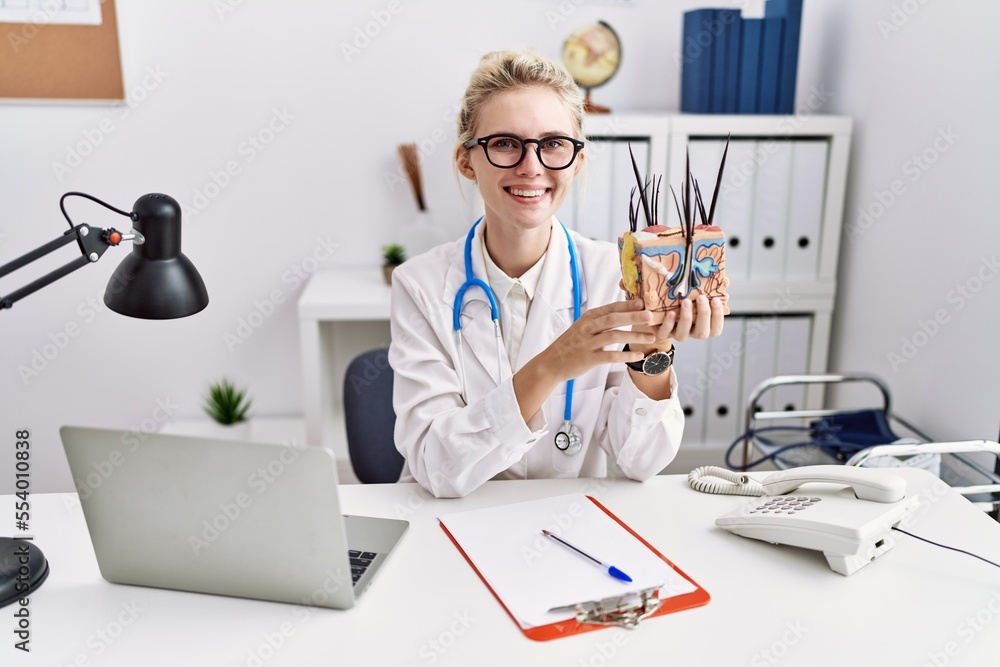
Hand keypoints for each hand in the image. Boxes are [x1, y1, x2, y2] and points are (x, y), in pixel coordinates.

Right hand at [539, 299, 654, 382]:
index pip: (610, 308)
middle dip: (633, 317)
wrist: (551, 363)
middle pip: (613, 319)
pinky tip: (638, 355)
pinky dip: (626, 355)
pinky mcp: (589, 358)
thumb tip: (624, 313)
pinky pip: (611, 356)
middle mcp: (587, 328)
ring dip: (634, 336)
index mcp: (588, 318)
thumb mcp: (583, 327)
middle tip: (650, 316)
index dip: (627, 305)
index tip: (643, 303)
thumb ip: (600, 321)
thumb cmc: (571, 344)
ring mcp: (588, 343)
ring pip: (614, 336)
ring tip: (650, 337)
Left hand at [633, 294, 726, 344]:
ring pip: (684, 335)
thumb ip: (710, 288)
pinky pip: (664, 333)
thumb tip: (725, 281)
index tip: (715, 300)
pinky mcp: (661, 332)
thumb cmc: (681, 299)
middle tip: (701, 298)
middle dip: (703, 315)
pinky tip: (671, 313)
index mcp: (702, 325)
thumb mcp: (696, 292)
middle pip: (703, 333)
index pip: (716, 329)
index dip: (717, 317)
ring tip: (685, 301)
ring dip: (686, 318)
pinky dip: (668, 324)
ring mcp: (676, 333)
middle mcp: (691, 332)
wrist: (655, 306)